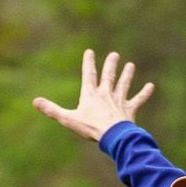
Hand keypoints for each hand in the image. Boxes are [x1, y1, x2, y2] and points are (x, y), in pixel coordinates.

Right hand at [35, 48, 152, 143]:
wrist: (113, 136)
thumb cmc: (89, 127)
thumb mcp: (67, 119)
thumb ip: (52, 109)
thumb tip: (35, 101)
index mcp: (91, 94)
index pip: (89, 74)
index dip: (89, 62)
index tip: (90, 51)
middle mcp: (106, 94)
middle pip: (109, 76)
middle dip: (111, 65)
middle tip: (114, 55)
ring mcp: (119, 101)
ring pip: (124, 85)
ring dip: (127, 75)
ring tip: (131, 65)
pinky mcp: (129, 110)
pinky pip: (138, 100)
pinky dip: (144, 93)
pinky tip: (150, 86)